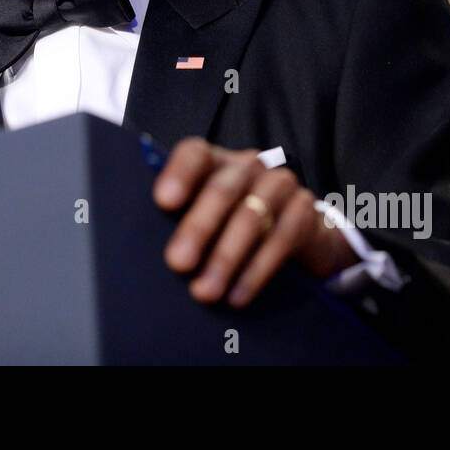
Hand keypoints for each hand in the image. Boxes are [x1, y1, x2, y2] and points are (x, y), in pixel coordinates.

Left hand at [153, 137, 358, 307]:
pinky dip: (256, 271)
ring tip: (204, 291)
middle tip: (178, 263)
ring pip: (250, 217)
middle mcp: (249, 166)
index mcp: (217, 162)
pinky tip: (238, 295)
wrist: (302, 234)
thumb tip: (144, 252)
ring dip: (225, 258)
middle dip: (198, 228)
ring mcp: (280, 185)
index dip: (179, 174)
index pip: (195, 154)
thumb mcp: (210, 217)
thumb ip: (182, 220)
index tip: (163, 201)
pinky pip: (280, 240)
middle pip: (222, 190)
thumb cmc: (235, 225)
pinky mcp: (305, 210)